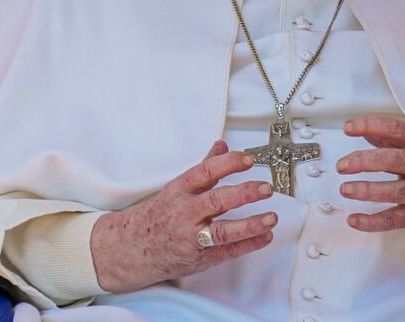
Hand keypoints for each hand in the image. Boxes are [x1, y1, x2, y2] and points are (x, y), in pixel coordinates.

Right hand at [90, 140, 276, 292]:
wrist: (134, 248)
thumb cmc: (161, 215)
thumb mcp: (179, 187)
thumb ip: (204, 167)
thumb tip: (222, 145)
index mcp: (180, 191)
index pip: (205, 172)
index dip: (228, 164)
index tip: (248, 159)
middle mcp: (186, 213)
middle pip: (216, 201)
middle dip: (244, 194)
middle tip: (265, 188)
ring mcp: (192, 237)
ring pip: (223, 232)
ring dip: (250, 225)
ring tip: (270, 217)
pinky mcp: (200, 257)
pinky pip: (228, 252)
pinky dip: (249, 244)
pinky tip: (265, 236)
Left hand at [336, 115, 404, 232]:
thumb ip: (389, 137)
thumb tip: (363, 131)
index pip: (395, 129)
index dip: (370, 126)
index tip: (348, 127)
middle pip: (391, 161)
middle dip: (363, 161)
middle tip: (342, 165)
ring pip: (392, 192)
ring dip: (366, 190)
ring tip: (345, 189)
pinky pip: (393, 220)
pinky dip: (372, 222)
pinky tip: (353, 220)